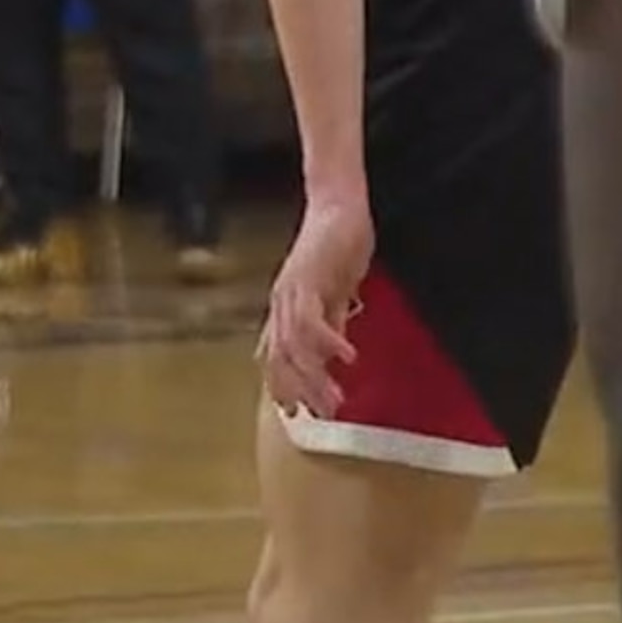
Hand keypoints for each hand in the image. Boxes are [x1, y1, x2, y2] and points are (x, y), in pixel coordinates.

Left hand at [259, 196, 371, 416]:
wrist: (338, 206)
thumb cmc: (337, 247)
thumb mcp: (334, 292)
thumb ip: (330, 320)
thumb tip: (330, 353)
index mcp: (284, 307)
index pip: (274, 355)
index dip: (281, 384)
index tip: (296, 413)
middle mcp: (281, 303)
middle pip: (281, 358)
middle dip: (298, 390)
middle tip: (319, 417)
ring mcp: (291, 292)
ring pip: (294, 345)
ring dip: (314, 376)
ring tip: (336, 400)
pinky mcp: (308, 279)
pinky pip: (313, 318)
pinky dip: (329, 341)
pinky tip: (348, 358)